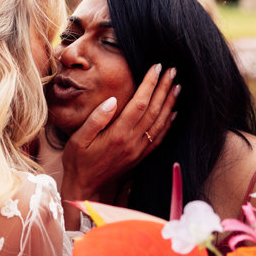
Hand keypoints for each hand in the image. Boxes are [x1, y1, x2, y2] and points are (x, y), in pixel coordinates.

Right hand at [60, 64, 177, 204]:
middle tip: (172, 70)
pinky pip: (159, 137)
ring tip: (177, 86)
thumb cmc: (78, 161)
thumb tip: (112, 100)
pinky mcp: (139, 156)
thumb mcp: (78, 139)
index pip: (140, 103)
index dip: (150, 84)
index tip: (156, 67)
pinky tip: (173, 112)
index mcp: (117, 134)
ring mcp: (138, 150)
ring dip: (170, 103)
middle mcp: (132, 142)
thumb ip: (96, 119)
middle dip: (164, 88)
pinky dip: (168, 123)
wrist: (84, 187)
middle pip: (154, 110)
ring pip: (160, 123)